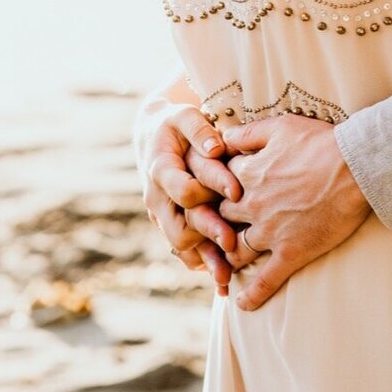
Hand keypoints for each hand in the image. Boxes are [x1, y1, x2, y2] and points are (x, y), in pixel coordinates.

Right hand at [138, 99, 244, 295]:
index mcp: (160, 169)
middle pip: (179, 226)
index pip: (184, 188)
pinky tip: (222, 274)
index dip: (211, 189)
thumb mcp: (184, 116)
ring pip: (180, 245)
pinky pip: (183, 250)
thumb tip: (217, 148)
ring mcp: (162, 215)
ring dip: (205, 259)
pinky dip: (201, 262)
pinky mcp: (171, 224)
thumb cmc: (175, 123)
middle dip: (207, 235)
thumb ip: (199, 130)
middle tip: (234, 242)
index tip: (238, 192)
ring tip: (228, 276)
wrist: (153, 136)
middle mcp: (157, 197)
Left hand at [216, 116, 371, 310]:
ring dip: (226, 258)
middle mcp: (252, 205)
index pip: (215, 183)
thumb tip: (222, 136)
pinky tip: (242, 304)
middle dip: (215, 222)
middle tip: (216, 227)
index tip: (214, 191)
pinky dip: (252, 295)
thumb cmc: (321, 142)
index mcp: (249, 174)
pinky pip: (265, 281)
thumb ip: (247, 133)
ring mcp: (270, 232)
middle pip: (220, 219)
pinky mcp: (291, 253)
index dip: (213, 187)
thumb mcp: (280, 126)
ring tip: (223, 264)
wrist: (355, 167)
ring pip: (235, 252)